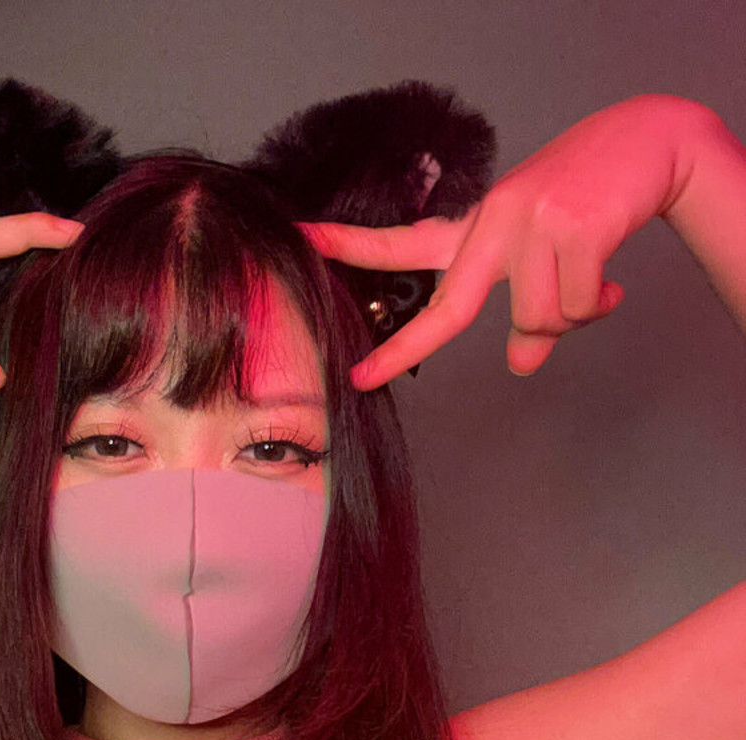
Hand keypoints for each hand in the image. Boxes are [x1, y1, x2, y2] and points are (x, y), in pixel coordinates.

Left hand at [300, 94, 707, 388]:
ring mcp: (531, 224)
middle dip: (403, 346)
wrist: (652, 145)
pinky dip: (598, 306)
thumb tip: (523, 364)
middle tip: (363, 377)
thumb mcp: (546, 255)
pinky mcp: (573, 228)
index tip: (304, 241)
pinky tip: (611, 282)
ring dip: (572, 318)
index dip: (354, 246)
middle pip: (448, 308)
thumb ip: (527, 312)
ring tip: (594, 288)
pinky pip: (575, 307)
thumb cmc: (590, 201)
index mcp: (479, 227)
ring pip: (537, 321)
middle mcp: (496, 222)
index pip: (407, 243)